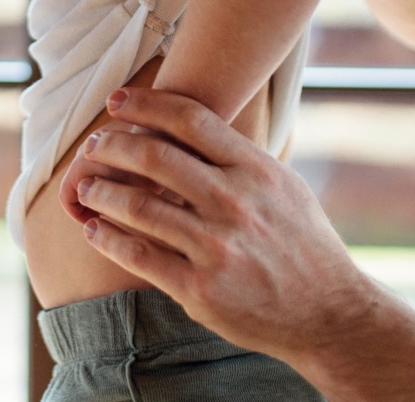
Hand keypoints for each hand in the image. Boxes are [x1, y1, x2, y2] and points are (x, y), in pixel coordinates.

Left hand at [74, 87, 374, 360]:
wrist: (329, 311)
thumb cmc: (303, 244)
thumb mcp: (283, 186)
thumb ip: (240, 158)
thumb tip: (193, 127)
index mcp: (255, 169)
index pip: (191, 120)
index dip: (146, 105)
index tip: (117, 103)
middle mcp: (235, 202)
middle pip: (156, 157)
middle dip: (113, 146)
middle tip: (92, 147)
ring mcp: (216, 247)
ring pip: (140, 207)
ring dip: (101, 193)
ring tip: (85, 188)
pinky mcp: (200, 290)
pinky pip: (140, 256)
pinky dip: (109, 239)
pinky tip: (94, 230)